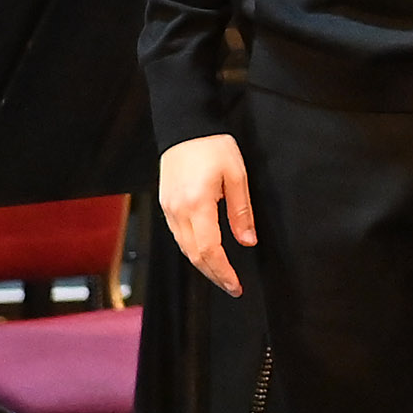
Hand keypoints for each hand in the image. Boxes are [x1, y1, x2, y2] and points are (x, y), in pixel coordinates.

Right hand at [159, 132, 255, 292]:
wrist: (186, 126)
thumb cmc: (213, 146)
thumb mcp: (236, 176)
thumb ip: (241, 212)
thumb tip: (247, 241)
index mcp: (198, 204)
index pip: (209, 251)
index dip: (223, 272)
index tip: (236, 285)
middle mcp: (178, 210)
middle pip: (194, 255)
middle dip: (214, 275)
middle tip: (232, 287)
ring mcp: (169, 208)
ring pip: (184, 248)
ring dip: (203, 265)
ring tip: (222, 274)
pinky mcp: (166, 203)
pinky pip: (178, 235)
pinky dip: (192, 249)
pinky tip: (206, 253)